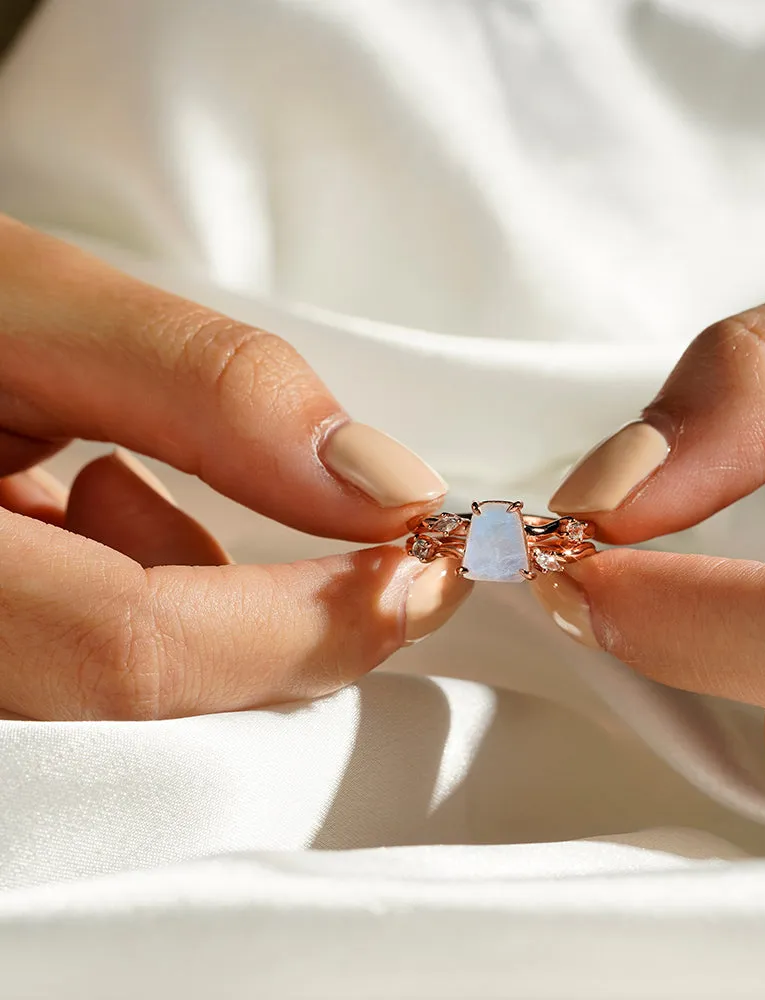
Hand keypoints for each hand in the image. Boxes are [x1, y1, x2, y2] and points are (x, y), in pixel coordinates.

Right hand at [0, 217, 469, 719]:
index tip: (420, 570)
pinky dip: (136, 589)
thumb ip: (207, 390)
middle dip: (287, 624)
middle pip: (142, 702)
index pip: (136, 654)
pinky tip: (83, 507)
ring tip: (108, 475)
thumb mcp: (23, 304)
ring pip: (126, 695)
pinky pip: (90, 663)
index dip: (306, 624)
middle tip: (373, 551)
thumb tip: (382, 484)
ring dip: (187, 589)